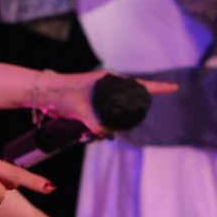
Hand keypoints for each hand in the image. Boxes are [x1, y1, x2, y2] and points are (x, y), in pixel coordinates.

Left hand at [37, 70, 176, 134]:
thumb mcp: (82, 109)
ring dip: (105, 126)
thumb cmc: (62, 94)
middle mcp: (106, 87)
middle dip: (121, 120)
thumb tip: (106, 135)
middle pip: (127, 105)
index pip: (139, 85)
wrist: (42, 93)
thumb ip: (97, 125)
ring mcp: (99, 96)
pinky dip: (97, 128)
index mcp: (109, 81)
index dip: (158, 88)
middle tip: (100, 125)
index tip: (174, 88)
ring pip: (113, 115)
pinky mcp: (90, 104)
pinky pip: (101, 119)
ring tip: (88, 129)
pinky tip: (87, 132)